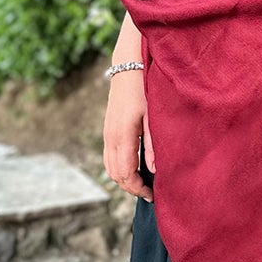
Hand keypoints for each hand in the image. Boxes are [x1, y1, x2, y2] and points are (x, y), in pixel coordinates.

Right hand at [103, 71, 152, 201]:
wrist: (129, 66)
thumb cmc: (146, 89)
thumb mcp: (154, 116)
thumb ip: (153, 144)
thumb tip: (153, 170)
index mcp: (123, 137)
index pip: (126, 174)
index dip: (138, 188)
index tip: (153, 195)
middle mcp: (111, 138)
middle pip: (116, 174)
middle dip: (131, 187)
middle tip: (150, 193)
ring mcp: (107, 134)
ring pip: (110, 167)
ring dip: (124, 179)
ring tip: (142, 183)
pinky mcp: (108, 130)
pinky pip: (109, 157)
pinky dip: (119, 168)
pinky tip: (133, 168)